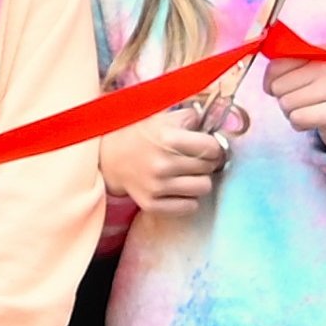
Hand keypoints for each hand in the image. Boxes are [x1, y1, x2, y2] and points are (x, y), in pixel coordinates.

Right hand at [101, 117, 229, 213]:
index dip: (213, 147)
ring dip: (198, 181)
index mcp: (167, 139)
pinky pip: (189, 207)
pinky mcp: (151, 203)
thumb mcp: (163, 118)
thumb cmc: (141, 136)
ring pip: (203, 188)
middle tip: (193, 160)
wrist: (108, 158)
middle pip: (209, 168)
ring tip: (187, 175)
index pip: (212, 148)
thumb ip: (191, 118)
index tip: (206, 148)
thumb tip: (217, 127)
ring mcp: (156, 186)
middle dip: (206, 163)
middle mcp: (162, 164)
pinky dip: (188, 199)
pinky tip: (178, 190)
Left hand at [263, 54, 325, 151]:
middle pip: (278, 87)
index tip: (287, 87)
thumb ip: (281, 68)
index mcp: (317, 55)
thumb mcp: (302, 74)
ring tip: (309, 110)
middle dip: (284, 98)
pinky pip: (297, 119)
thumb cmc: (317, 94)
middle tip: (303, 101)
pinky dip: (299, 124)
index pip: (275, 66)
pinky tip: (314, 120)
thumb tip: (263, 78)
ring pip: (286, 104)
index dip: (272, 81)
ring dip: (291, 112)